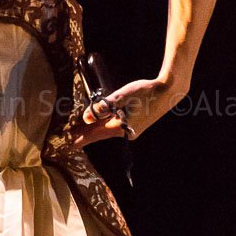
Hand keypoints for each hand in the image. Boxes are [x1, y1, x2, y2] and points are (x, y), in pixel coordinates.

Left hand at [71, 75, 186, 148]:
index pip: (94, 135)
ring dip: (93, 130)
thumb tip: (86, 117)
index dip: (80, 138)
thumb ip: (103, 106)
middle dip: (84, 134)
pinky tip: (97, 122)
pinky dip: (104, 125)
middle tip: (67, 138)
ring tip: (78, 130)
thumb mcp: (121, 96)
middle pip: (99, 134)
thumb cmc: (145, 91)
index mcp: (121, 127)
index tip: (67, 144)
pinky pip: (114, 127)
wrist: (169, 92)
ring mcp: (131, 131)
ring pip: (106, 130)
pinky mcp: (135, 126)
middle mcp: (125, 133)